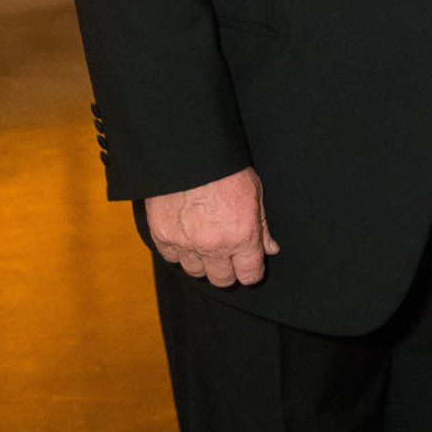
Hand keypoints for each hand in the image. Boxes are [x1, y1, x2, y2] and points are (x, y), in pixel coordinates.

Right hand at [145, 167, 278, 286]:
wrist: (187, 151)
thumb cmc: (225, 168)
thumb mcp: (254, 193)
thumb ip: (262, 227)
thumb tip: (270, 249)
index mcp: (242, 236)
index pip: (249, 275)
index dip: (250, 272)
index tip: (247, 266)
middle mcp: (215, 246)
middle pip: (221, 279)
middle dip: (226, 270)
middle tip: (226, 255)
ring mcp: (186, 244)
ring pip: (195, 272)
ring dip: (201, 261)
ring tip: (203, 242)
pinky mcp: (162, 236)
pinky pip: (171, 258)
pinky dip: (178, 250)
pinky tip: (185, 235)